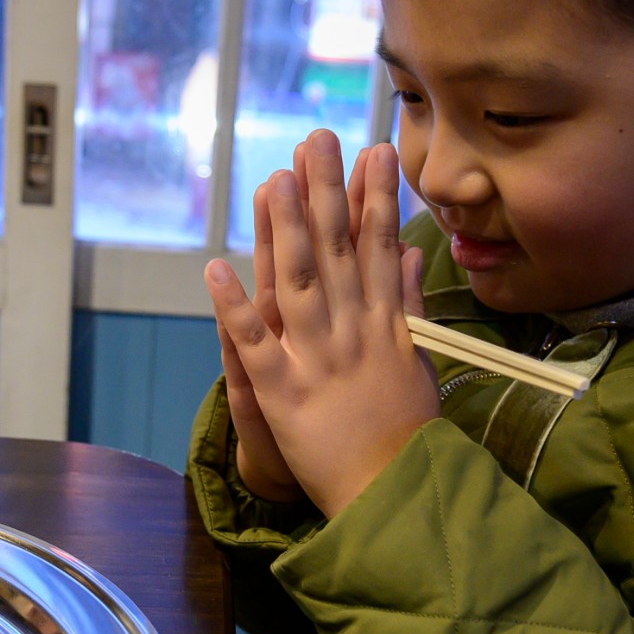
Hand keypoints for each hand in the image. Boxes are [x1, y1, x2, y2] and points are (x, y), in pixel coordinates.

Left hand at [204, 131, 433, 517]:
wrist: (390, 494)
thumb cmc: (405, 432)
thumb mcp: (416, 361)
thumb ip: (406, 305)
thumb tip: (409, 254)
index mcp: (384, 324)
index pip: (380, 248)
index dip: (377, 196)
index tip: (377, 150)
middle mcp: (352, 332)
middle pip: (336, 251)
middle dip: (326, 192)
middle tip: (317, 139)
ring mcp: (317, 359)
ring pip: (297, 283)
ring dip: (284, 230)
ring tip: (273, 179)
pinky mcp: (283, 392)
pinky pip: (254, 344)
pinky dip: (234, 306)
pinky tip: (216, 267)